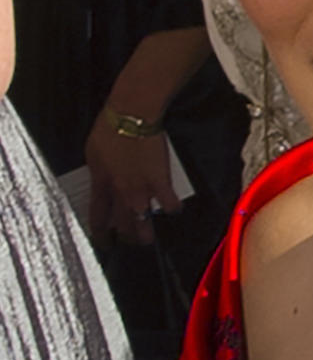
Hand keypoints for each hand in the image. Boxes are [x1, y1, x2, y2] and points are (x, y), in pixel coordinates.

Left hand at [86, 108, 181, 244]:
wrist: (131, 118)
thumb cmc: (110, 129)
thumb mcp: (92, 153)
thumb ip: (96, 174)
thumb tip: (99, 181)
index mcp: (101, 186)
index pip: (97, 219)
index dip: (100, 235)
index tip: (104, 240)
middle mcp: (120, 193)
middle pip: (122, 227)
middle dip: (126, 239)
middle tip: (129, 242)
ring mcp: (141, 190)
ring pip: (143, 224)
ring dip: (146, 234)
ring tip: (148, 238)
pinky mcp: (160, 182)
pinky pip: (169, 204)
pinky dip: (172, 209)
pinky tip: (173, 210)